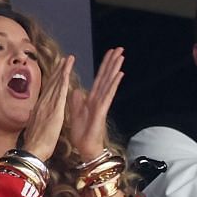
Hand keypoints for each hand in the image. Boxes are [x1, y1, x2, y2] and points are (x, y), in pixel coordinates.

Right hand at [21, 54, 74, 158]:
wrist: (32, 151)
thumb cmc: (33, 145)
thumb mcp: (32, 129)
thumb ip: (33, 119)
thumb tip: (30, 114)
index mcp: (38, 109)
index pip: (47, 90)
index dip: (53, 79)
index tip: (58, 70)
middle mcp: (42, 104)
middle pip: (51, 83)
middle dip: (58, 70)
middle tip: (64, 58)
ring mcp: (48, 106)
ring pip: (56, 84)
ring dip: (62, 70)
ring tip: (68, 59)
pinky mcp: (55, 110)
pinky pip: (60, 92)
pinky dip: (64, 81)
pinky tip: (67, 72)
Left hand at [67, 48, 124, 162]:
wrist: (85, 148)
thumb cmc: (81, 133)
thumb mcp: (75, 113)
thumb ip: (76, 101)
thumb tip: (77, 89)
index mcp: (91, 99)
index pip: (99, 79)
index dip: (104, 66)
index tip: (109, 53)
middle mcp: (99, 99)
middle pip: (106, 77)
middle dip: (112, 62)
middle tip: (120, 48)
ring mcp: (101, 104)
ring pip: (109, 83)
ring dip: (115, 69)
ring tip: (121, 56)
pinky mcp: (101, 111)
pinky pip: (108, 95)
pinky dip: (113, 84)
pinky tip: (119, 74)